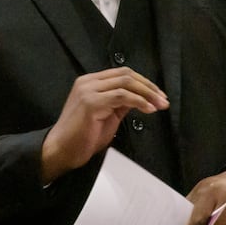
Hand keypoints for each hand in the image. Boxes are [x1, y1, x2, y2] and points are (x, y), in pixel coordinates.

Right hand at [40, 68, 167, 183]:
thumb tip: (139, 98)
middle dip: (149, 87)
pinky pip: (121, 96)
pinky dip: (139, 101)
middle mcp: (87, 82)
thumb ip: (120, 104)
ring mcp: (88, 90)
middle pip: (126, 75)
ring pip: (126, 83)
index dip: (144, 83)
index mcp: (90, 82)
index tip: (158, 96)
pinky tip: (148, 109)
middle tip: (163, 100)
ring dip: (147, 93)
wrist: (62, 150)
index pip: (122, 74)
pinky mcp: (91, 102)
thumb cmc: (82, 137)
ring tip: (160, 105)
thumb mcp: (107, 116)